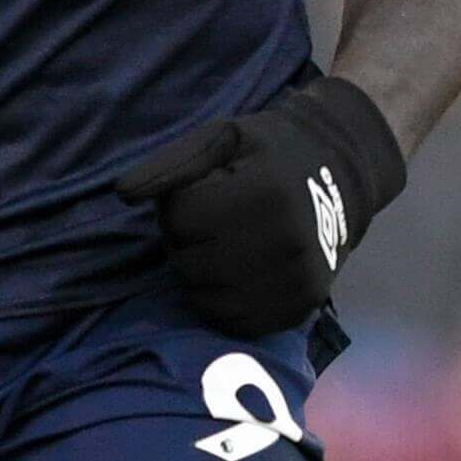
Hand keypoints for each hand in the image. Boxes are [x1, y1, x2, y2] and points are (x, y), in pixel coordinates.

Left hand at [114, 77, 406, 335]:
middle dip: (186, 241)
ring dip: (199, 274)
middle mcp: (286, 242)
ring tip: (223, 245)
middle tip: (212, 221)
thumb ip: (170, 164)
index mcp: (265, 193)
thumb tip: (122, 193)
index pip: (179, 219)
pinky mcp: (301, 308)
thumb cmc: (268, 152)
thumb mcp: (221, 137)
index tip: (203, 192)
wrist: (338, 176)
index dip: (178, 205)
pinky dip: (220, 302)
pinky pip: (233, 323)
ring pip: (204, 298)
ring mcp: (297, 280)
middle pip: (188, 261)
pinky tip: (234, 273)